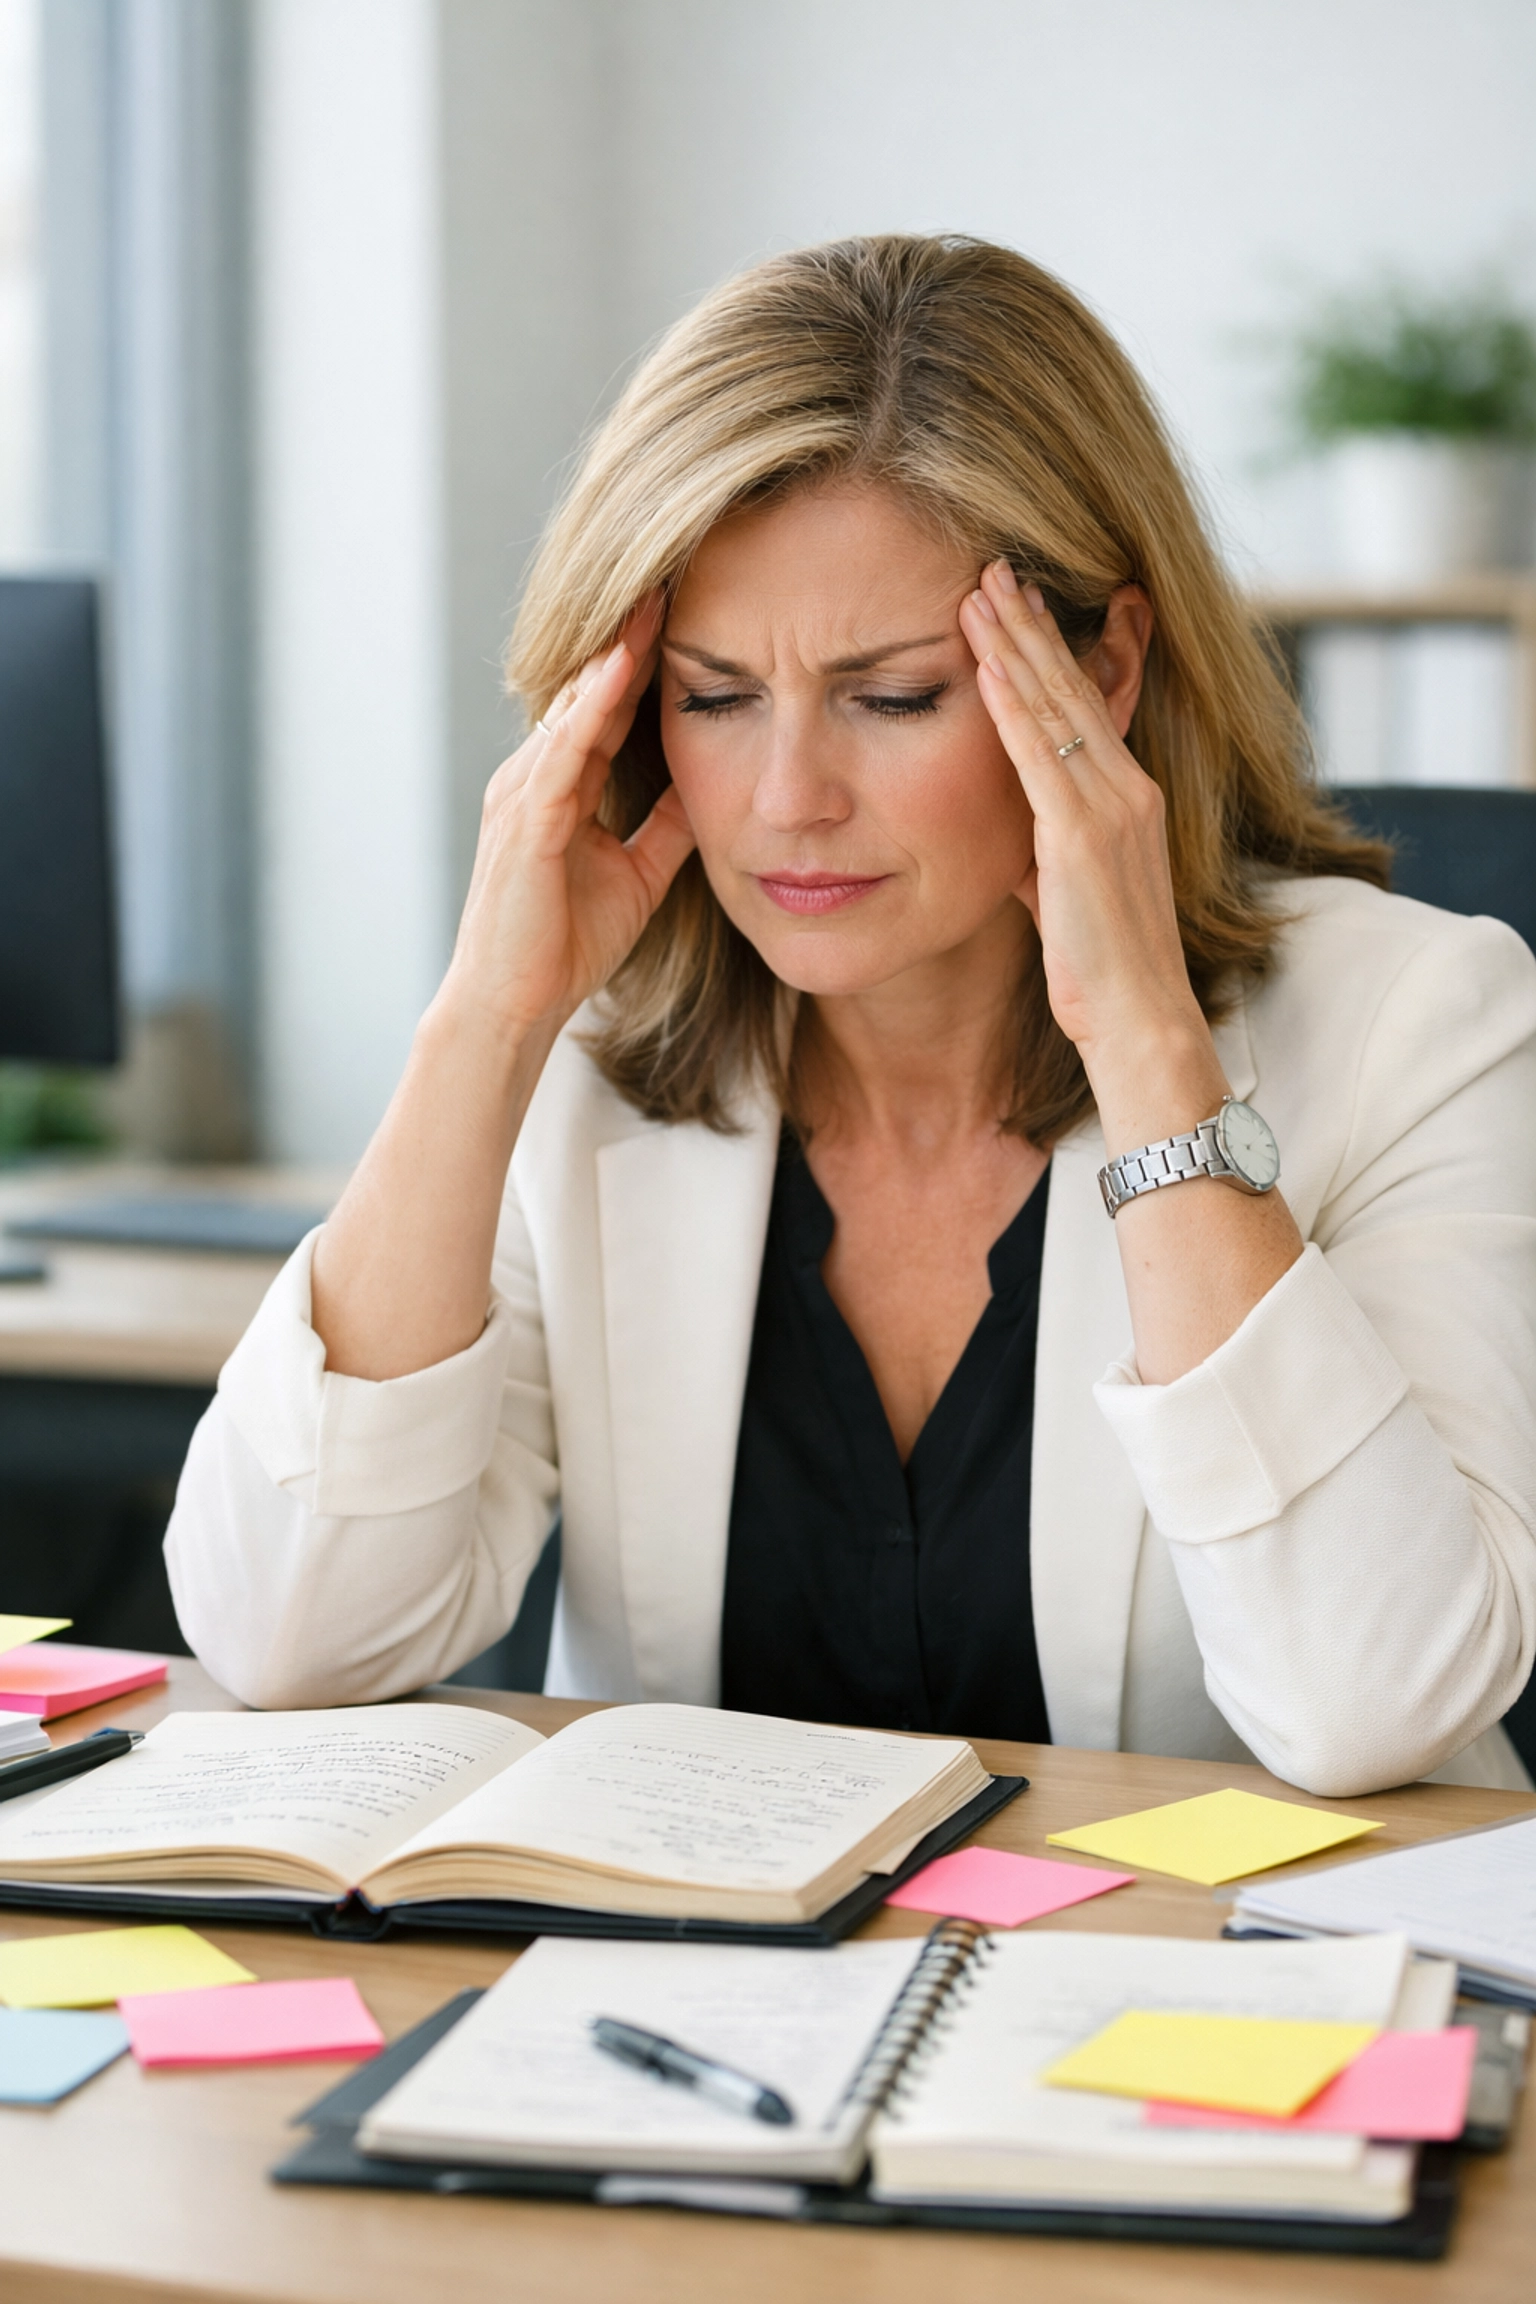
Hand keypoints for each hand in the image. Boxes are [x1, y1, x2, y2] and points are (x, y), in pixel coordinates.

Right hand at [440, 596, 695, 1043]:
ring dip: (614, 649)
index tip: (687, 605)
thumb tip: (709, 788)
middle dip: (630, 630)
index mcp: (561, 786)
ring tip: (655, 593)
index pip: (607, 704)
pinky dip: (592, 705)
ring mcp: (524, 793)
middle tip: (673, 566)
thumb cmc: (565, 945)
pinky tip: (622, 665)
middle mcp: (535, 775)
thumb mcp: (637, 874)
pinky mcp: (527, 822)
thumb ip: (666, 827)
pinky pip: (563, 750)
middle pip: (588, 687)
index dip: (645, 656)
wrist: (515, 1005)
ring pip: (574, 704)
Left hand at [958, 564, 1205, 1086]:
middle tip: (996, 567)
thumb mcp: (1062, 894)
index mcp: (1129, 799)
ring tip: (981, 591)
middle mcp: (1129, 790)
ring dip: (1016, 646)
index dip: (1051, 652)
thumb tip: (1006, 839)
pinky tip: (988, 665)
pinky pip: (1041, 759)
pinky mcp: (1082, 839)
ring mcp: (1111, 810)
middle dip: (1032, 625)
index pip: (1086, 706)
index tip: (1018, 603)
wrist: (1139, 1019)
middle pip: (1074, 688)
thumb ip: (1039, 852)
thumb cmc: (1101, 969)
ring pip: (1058, 709)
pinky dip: (1013, 707)